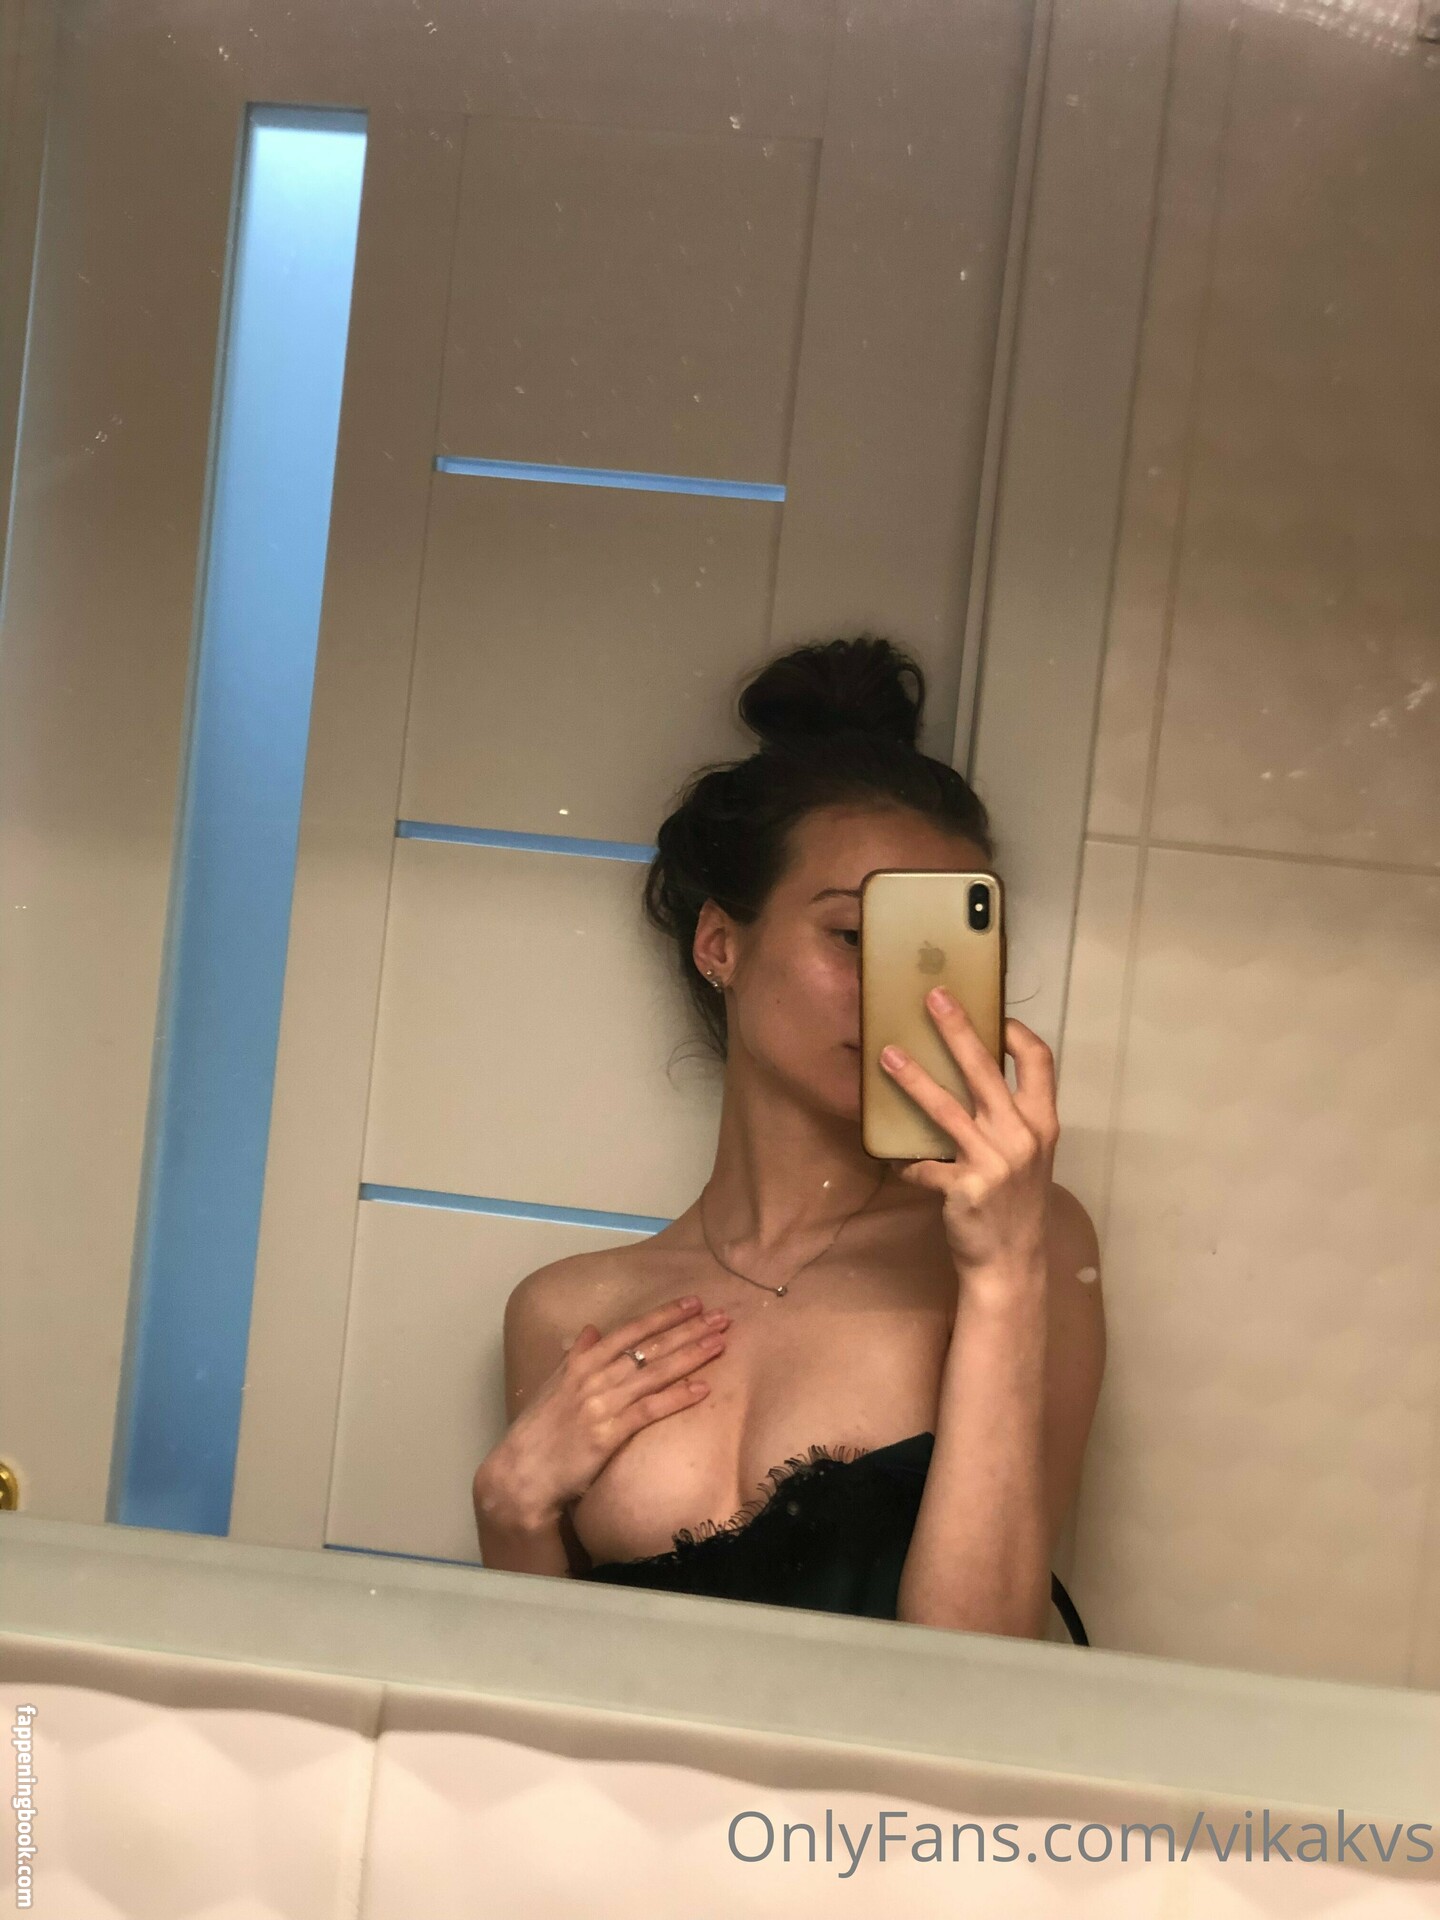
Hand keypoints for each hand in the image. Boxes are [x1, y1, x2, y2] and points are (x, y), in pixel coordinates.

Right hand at [477, 1296, 728, 1531]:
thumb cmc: (538, 1431)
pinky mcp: (607, 1434)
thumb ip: (575, 1356)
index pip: (629, 1331)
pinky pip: (649, 1410)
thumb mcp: (552, 1385)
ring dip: (690, 1356)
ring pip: (654, 1373)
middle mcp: (593, 1377)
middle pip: (649, 1347)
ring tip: (719, 1342)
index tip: (691, 1302)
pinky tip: (702, 1388)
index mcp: (581, 1362)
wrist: (521, 1473)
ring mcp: (601, 1405)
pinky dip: (676, 1397)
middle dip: (687, 1329)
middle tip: (721, 1315)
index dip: (663, 1315)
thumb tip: (591, 1329)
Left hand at [879, 986, 1058, 1301]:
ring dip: (913, 1079)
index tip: (994, 1013)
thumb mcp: (1028, 1157)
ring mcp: (994, 1162)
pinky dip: (907, 1164)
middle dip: (957, 1029)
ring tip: (886, 1055)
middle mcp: (1022, 1136)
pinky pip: (925, 1166)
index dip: (1017, 1033)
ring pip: (945, 1108)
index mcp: (1042, 1123)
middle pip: (985, 1070)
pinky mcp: (965, 1188)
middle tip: (933, 998)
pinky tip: (895, 1163)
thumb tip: (975, 1081)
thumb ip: (1010, 1120)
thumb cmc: (1016, 1205)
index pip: (1039, 1062)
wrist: (1010, 1264)